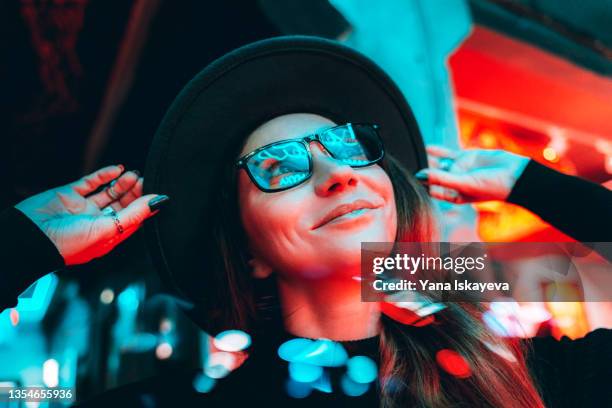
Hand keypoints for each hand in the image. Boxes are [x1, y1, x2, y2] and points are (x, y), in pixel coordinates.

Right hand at [15, 165, 168, 264]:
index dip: (145, 207)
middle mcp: (97, 222)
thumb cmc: (69, 244)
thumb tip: (158, 201)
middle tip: (145, 180)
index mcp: (108, 236)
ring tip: (134, 175)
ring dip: (123, 183)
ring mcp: (83, 208)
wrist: (30, 238)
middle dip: (135, 192)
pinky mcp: (70, 194)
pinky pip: (91, 182)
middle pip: (122, 204)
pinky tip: (117, 169)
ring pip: (109, 192)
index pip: (133, 220)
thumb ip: (134, 214)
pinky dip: (105, 174)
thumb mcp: (109, 230)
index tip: (159, 194)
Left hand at [415, 146, 529, 203]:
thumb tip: (420, 175)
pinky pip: (448, 153)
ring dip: (428, 161)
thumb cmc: (491, 187)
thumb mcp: (463, 184)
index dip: (420, 186)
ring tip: (411, 154)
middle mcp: (455, 183)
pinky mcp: (466, 157)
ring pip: (439, 164)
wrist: (515, 175)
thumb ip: (441, 179)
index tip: (405, 180)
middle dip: (422, 172)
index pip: (431, 191)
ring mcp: (460, 169)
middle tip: (402, 166)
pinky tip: (426, 147)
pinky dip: (437, 150)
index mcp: (453, 196)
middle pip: (433, 177)